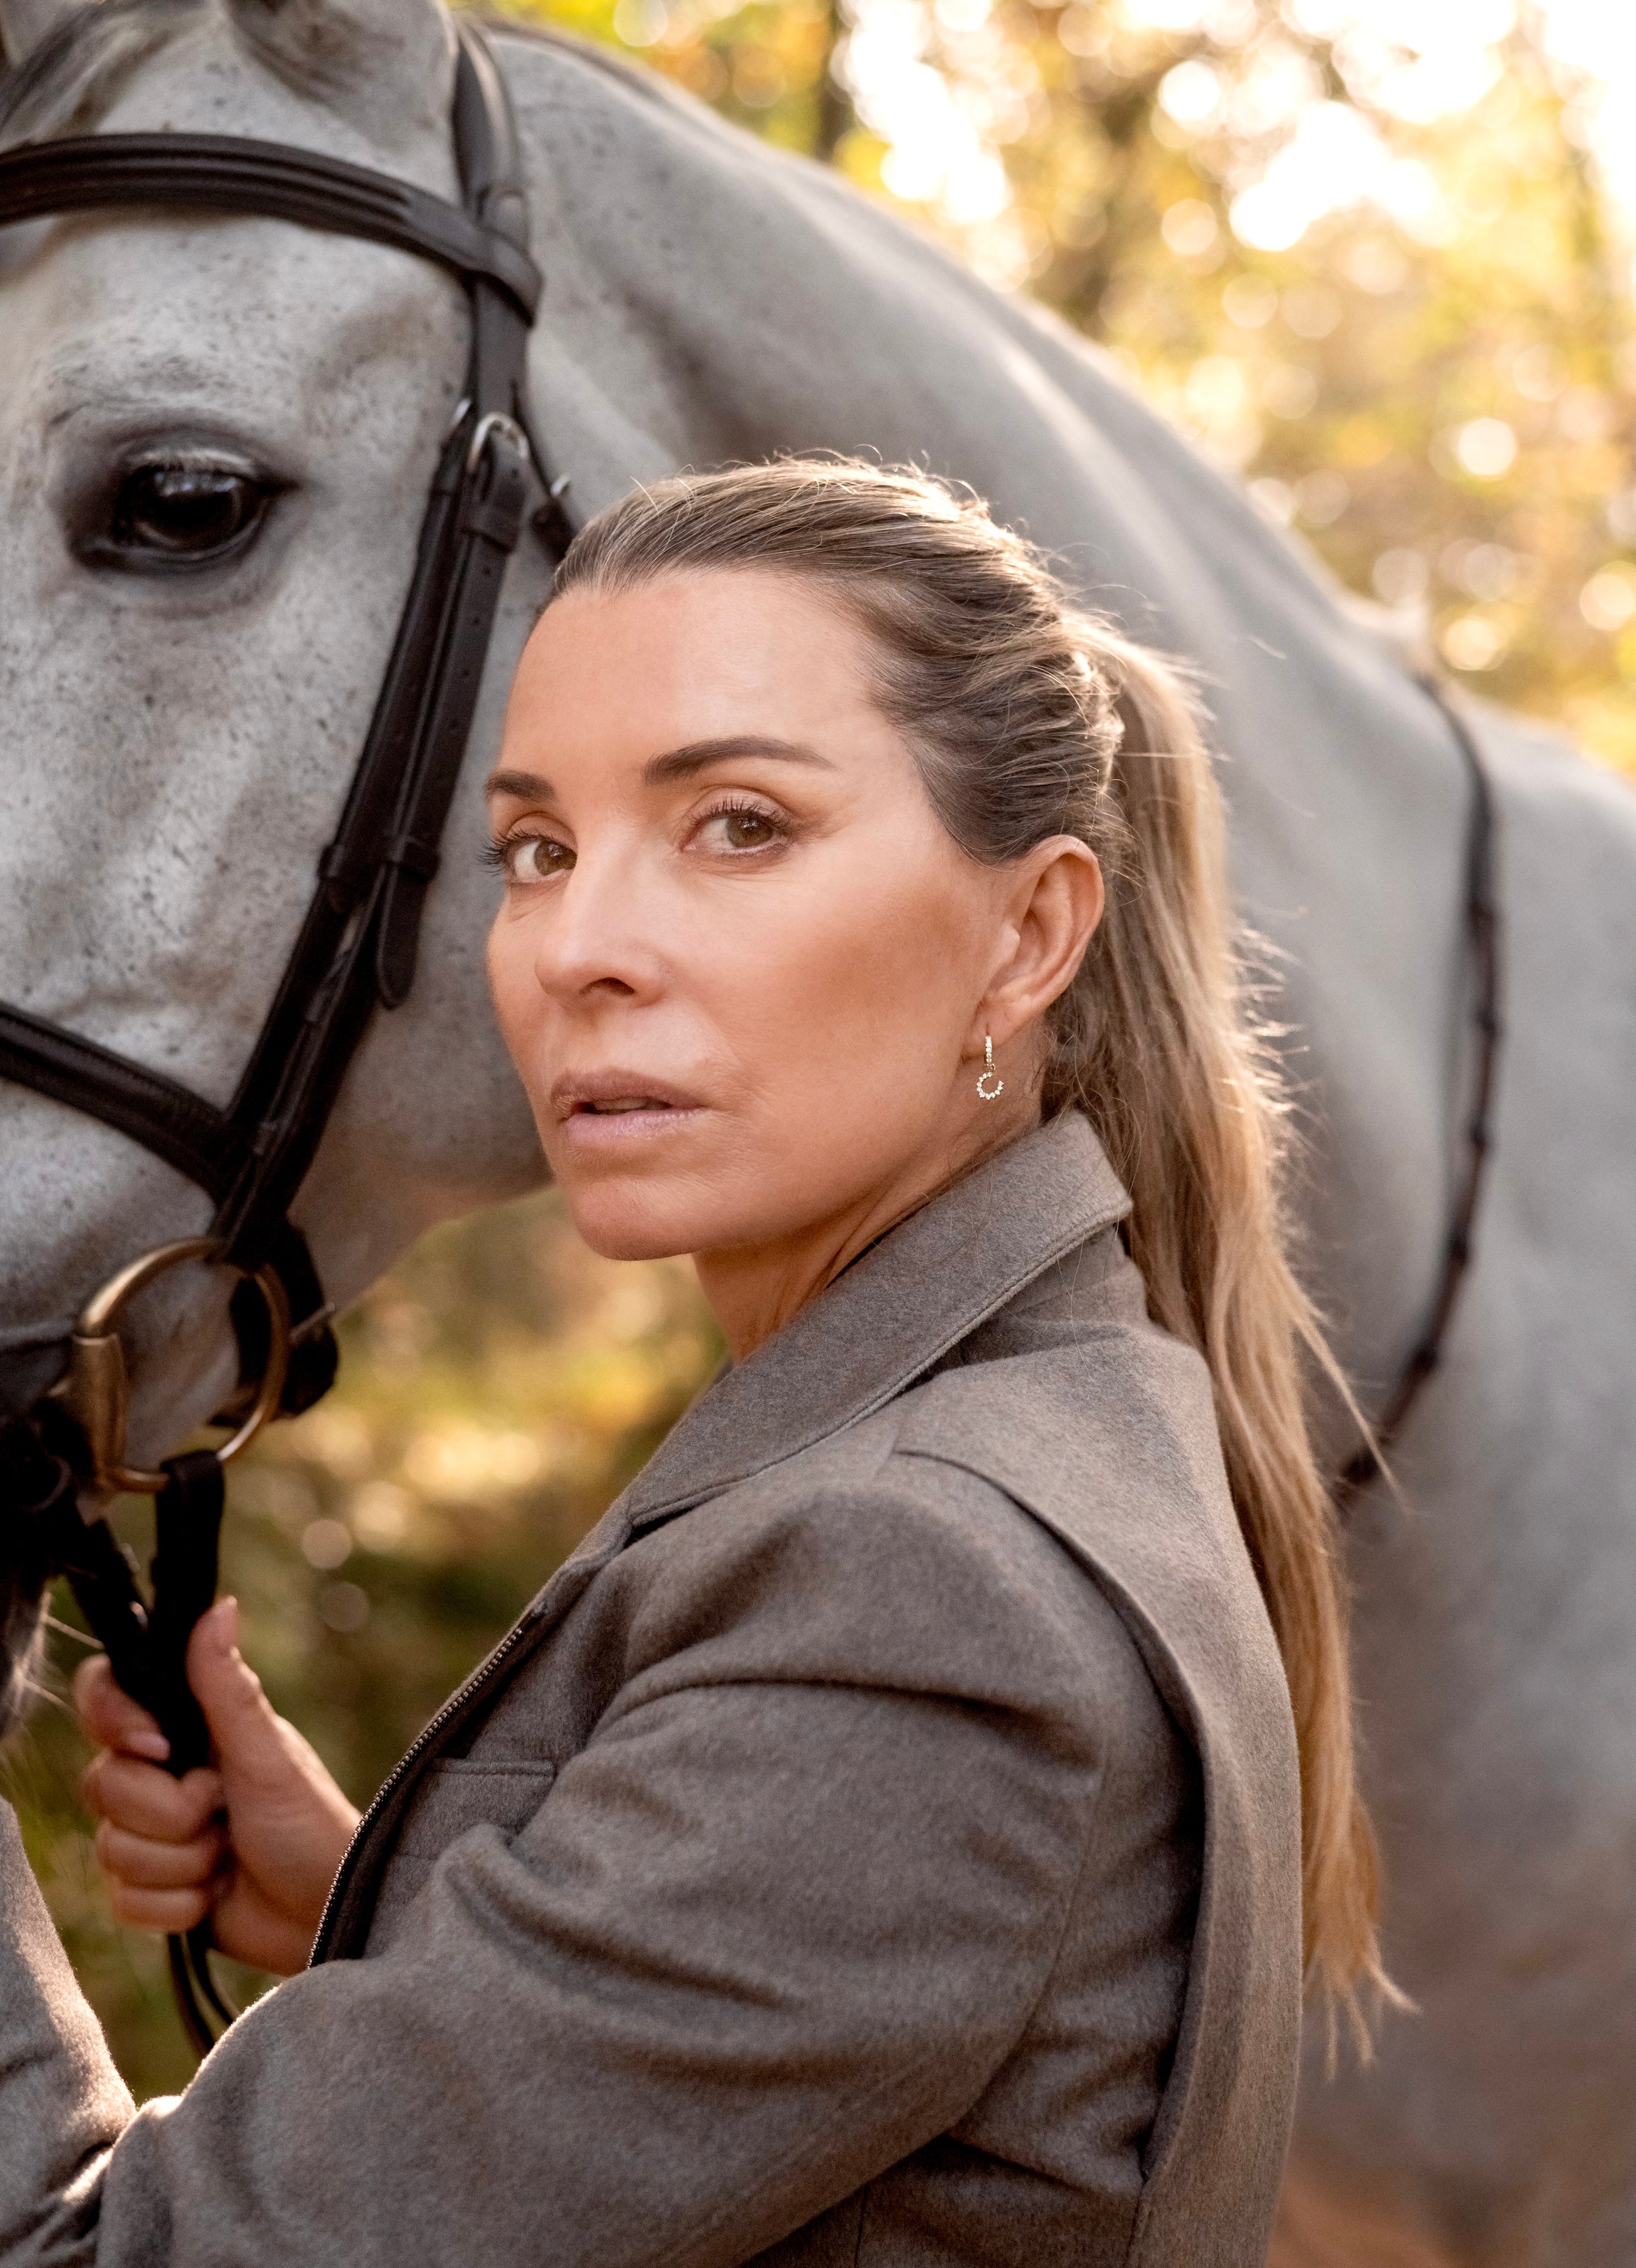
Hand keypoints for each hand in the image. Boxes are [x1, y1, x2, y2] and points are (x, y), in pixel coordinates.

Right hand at [76, 1599, 360, 1976]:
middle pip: (103, 1784)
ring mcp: (153, 1832)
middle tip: (223, 1811)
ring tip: (228, 1855)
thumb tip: (219, 1605)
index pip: (104, 1696)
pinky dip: (176, 1905)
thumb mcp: (268, 1753)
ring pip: (111, 1849)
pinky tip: (216, 1894)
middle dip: (170, 1812)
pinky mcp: (153, 1889)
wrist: (326, 1910)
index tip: (161, 1748)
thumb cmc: (311, 1822)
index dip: (116, 1722)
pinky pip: (125, 1900)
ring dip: (181, 1861)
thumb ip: (228, 1687)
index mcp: (186, 1727)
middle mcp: (162, 1773)